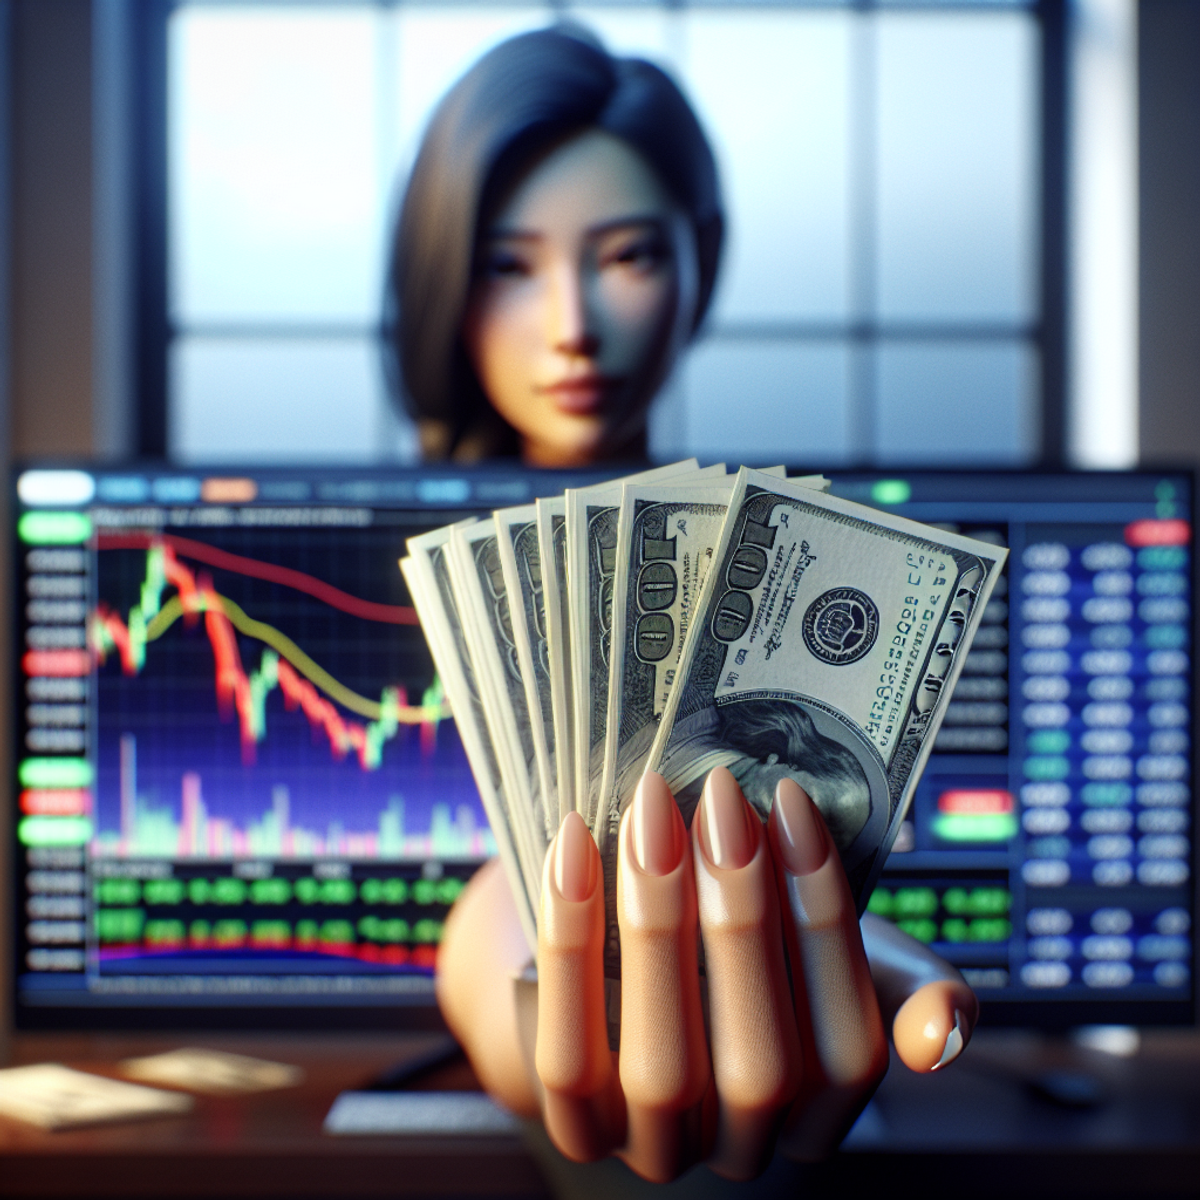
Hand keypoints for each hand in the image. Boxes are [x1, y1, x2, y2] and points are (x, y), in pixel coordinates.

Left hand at [435, 770, 977, 1178]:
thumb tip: (943, 1035)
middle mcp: (747, 1148)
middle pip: (761, 1065)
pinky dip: (571, 945)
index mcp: (824, 1114)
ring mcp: (656, 1151)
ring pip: (664, 1066)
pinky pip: (570, 1055)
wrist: (630, 952)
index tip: (792, 802)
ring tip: (650, 813)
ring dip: (656, 923)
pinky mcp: (576, 1129)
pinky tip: (574, 847)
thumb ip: (905, 988)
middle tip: (717, 799)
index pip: (852, 1044)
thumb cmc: (749, 943)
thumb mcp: (838, 953)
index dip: (825, 917)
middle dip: (740, 916)